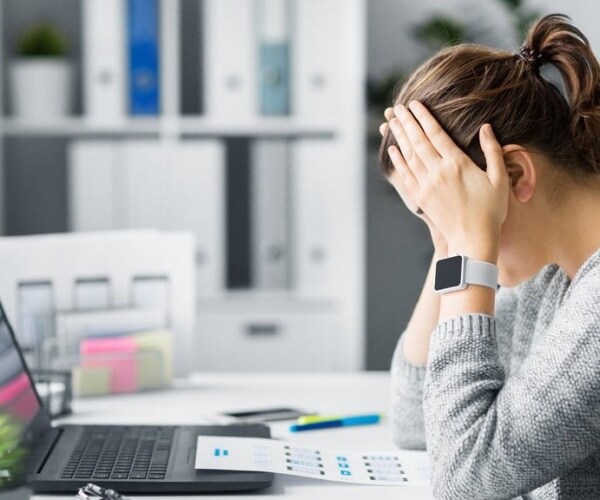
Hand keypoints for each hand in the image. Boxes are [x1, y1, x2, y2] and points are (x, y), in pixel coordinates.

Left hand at [387, 101, 508, 262]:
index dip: (424, 117)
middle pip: (418, 140)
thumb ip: (492, 151)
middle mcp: (438, 172)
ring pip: (409, 155)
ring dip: (399, 136)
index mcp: (457, 163)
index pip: (436, 133)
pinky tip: (393, 149)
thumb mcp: (499, 178)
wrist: (473, 239)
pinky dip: (398, 160)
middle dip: (407, 122)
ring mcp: (427, 185)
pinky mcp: (421, 197)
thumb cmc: (491, 210)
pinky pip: (406, 174)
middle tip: (396, 107)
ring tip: (391, 121)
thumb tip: (487, 128)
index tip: (415, 104)